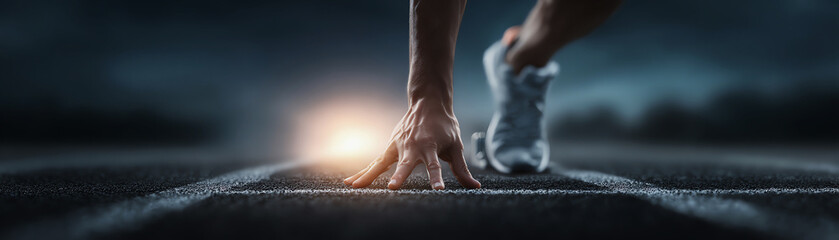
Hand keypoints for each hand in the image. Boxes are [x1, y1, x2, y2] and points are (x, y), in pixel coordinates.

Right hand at [343, 99, 480, 189]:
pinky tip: (351, 183)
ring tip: (356, 187)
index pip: (435, 165)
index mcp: (430, 145)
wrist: (428, 103)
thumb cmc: (445, 126)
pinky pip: (375, 163)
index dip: (437, 177)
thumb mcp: (456, 146)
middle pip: (405, 164)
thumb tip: (474, 186)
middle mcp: (412, 146)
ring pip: (382, 163)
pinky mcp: (390, 147)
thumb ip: (461, 169)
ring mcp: (398, 146)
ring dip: (369, 175)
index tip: (439, 189)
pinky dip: (364, 172)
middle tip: (393, 187)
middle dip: (399, 175)